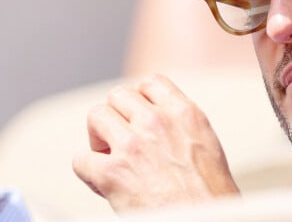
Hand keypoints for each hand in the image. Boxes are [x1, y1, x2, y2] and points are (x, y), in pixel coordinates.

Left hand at [72, 74, 239, 211]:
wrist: (204, 221)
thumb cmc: (210, 195)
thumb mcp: (206, 144)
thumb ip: (180, 125)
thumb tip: (159, 119)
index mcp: (185, 114)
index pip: (151, 82)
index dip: (140, 97)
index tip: (138, 114)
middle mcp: (158, 122)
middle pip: (119, 95)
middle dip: (117, 115)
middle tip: (121, 137)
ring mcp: (132, 145)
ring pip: (96, 116)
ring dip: (99, 136)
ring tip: (110, 155)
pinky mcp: (112, 173)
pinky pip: (81, 159)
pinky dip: (88, 171)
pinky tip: (102, 181)